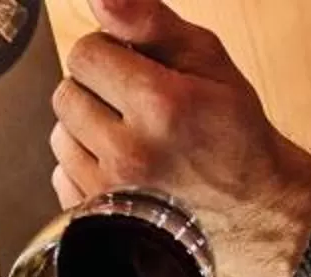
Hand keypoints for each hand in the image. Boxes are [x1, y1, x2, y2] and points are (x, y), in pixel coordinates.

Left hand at [49, 0, 310, 276]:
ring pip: (60, 134)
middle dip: (95, 88)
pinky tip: (119, 165)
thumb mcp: (206, 60)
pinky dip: (83, 165)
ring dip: (86, 127)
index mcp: (160, 104)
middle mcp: (129, 151)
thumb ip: (150, 22)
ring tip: (128, 134)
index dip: (107, 51)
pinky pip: (61, 174)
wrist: (250, 204)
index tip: (132, 65)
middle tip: (134, 101)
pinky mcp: (97, 220)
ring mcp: (110, 192)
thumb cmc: (231, 130)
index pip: (85, 53)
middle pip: (66, 92)